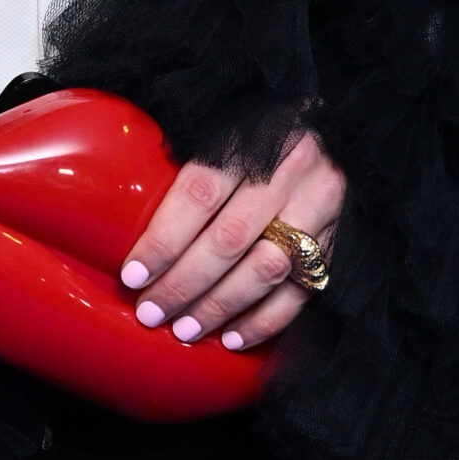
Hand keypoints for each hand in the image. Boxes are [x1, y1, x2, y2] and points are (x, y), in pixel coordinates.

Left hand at [118, 130, 345, 349]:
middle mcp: (292, 168)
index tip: (133, 275)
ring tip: (184, 329)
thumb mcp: (222, 122)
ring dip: (219, 306)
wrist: (334, 126)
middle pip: (228, 239)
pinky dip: (265, 320)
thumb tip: (119, 207)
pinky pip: (302, 290)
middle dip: (184, 284)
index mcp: (254, 134)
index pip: (200, 193)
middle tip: (151, 312)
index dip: (164, 239)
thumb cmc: (258, 128)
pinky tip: (233, 338)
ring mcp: (322, 204)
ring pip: (265, 269)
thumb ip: (186, 156)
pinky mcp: (339, 237)